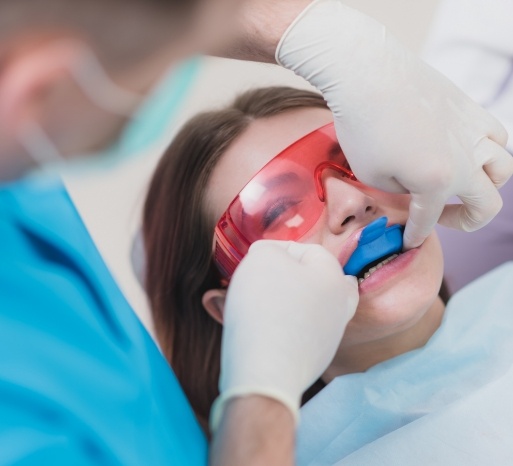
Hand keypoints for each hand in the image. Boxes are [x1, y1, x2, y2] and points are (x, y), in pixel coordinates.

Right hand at [210, 240, 357, 429]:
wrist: (265, 371)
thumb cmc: (266, 306)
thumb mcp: (262, 258)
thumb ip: (268, 249)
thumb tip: (269, 257)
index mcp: (334, 278)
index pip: (308, 250)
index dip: (278, 249)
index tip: (253, 258)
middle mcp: (339, 307)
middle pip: (318, 282)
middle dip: (289, 277)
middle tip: (265, 279)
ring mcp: (328, 337)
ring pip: (307, 309)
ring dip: (282, 303)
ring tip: (251, 304)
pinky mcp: (312, 361)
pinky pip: (295, 334)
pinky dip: (279, 327)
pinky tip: (257, 329)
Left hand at [277, 0, 512, 248]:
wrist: (367, 74)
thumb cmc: (363, 127)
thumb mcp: (371, 175)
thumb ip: (400, 192)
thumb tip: (413, 190)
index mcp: (437, 182)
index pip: (429, 220)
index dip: (415, 234)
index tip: (408, 242)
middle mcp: (465, 160)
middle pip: (487, 204)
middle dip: (466, 221)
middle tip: (443, 217)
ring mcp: (473, 131)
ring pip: (503, 168)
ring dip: (486, 185)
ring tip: (462, 185)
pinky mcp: (470, 108)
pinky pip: (497, 136)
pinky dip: (489, 151)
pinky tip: (468, 151)